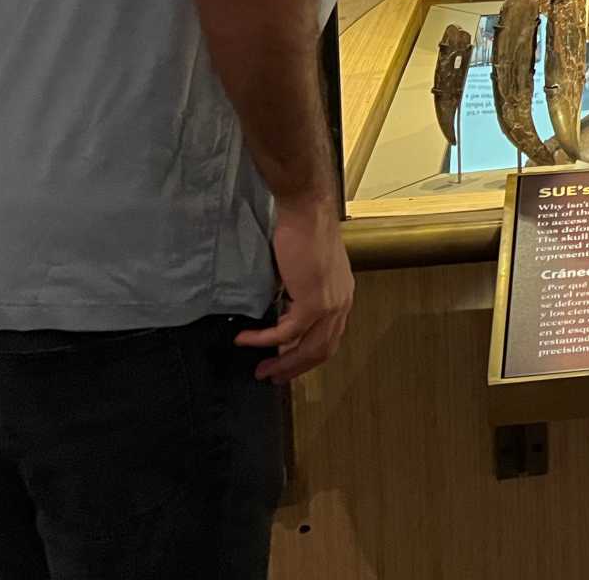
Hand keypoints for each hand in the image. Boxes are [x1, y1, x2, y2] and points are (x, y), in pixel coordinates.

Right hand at [237, 197, 352, 381]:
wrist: (306, 212)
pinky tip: (245, 339)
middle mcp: (342, 303)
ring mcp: (331, 304)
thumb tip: (280, 312)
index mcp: (343, 295)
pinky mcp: (314, 302)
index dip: (308, 355)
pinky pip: (286, 332)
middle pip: (322, 350)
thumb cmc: (303, 232)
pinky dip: (264, 339)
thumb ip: (299, 294)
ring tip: (260, 368)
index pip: (330, 337)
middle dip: (295, 367)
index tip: (286, 364)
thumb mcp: (304, 270)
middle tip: (272, 376)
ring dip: (282, 362)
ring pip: (307, 347)